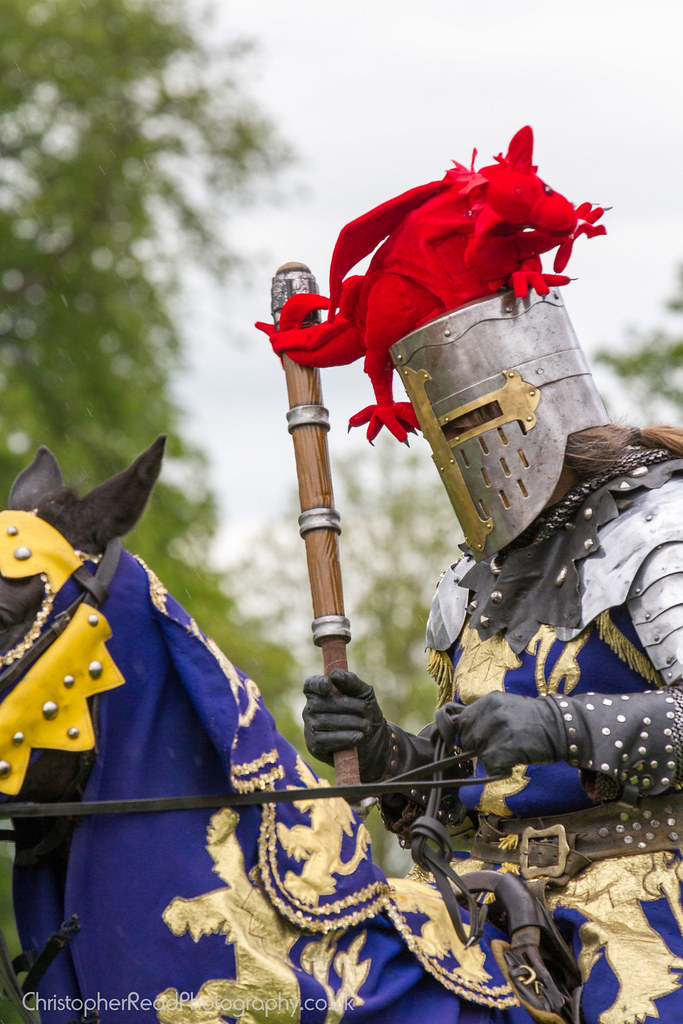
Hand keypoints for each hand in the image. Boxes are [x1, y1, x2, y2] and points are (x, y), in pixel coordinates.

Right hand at [303, 669, 391, 781]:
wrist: (372, 739)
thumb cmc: (364, 711)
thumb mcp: (364, 693)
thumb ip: (351, 681)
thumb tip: (334, 674)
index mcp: (319, 691)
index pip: (311, 684)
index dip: (317, 684)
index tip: (328, 685)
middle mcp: (309, 708)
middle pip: (321, 703)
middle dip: (347, 705)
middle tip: (365, 710)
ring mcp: (309, 727)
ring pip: (325, 722)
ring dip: (350, 723)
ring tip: (366, 726)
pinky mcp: (314, 746)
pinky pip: (325, 741)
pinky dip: (345, 738)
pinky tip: (358, 736)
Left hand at [452, 692, 566, 776]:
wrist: (561, 726)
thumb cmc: (532, 719)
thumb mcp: (505, 706)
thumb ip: (485, 715)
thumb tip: (462, 731)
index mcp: (489, 701)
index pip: (462, 721)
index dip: (468, 734)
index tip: (477, 741)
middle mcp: (493, 712)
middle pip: (468, 739)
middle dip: (479, 748)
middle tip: (498, 748)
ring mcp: (501, 729)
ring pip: (480, 754)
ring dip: (491, 759)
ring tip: (508, 754)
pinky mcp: (510, 747)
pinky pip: (491, 766)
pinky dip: (499, 770)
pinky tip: (511, 764)